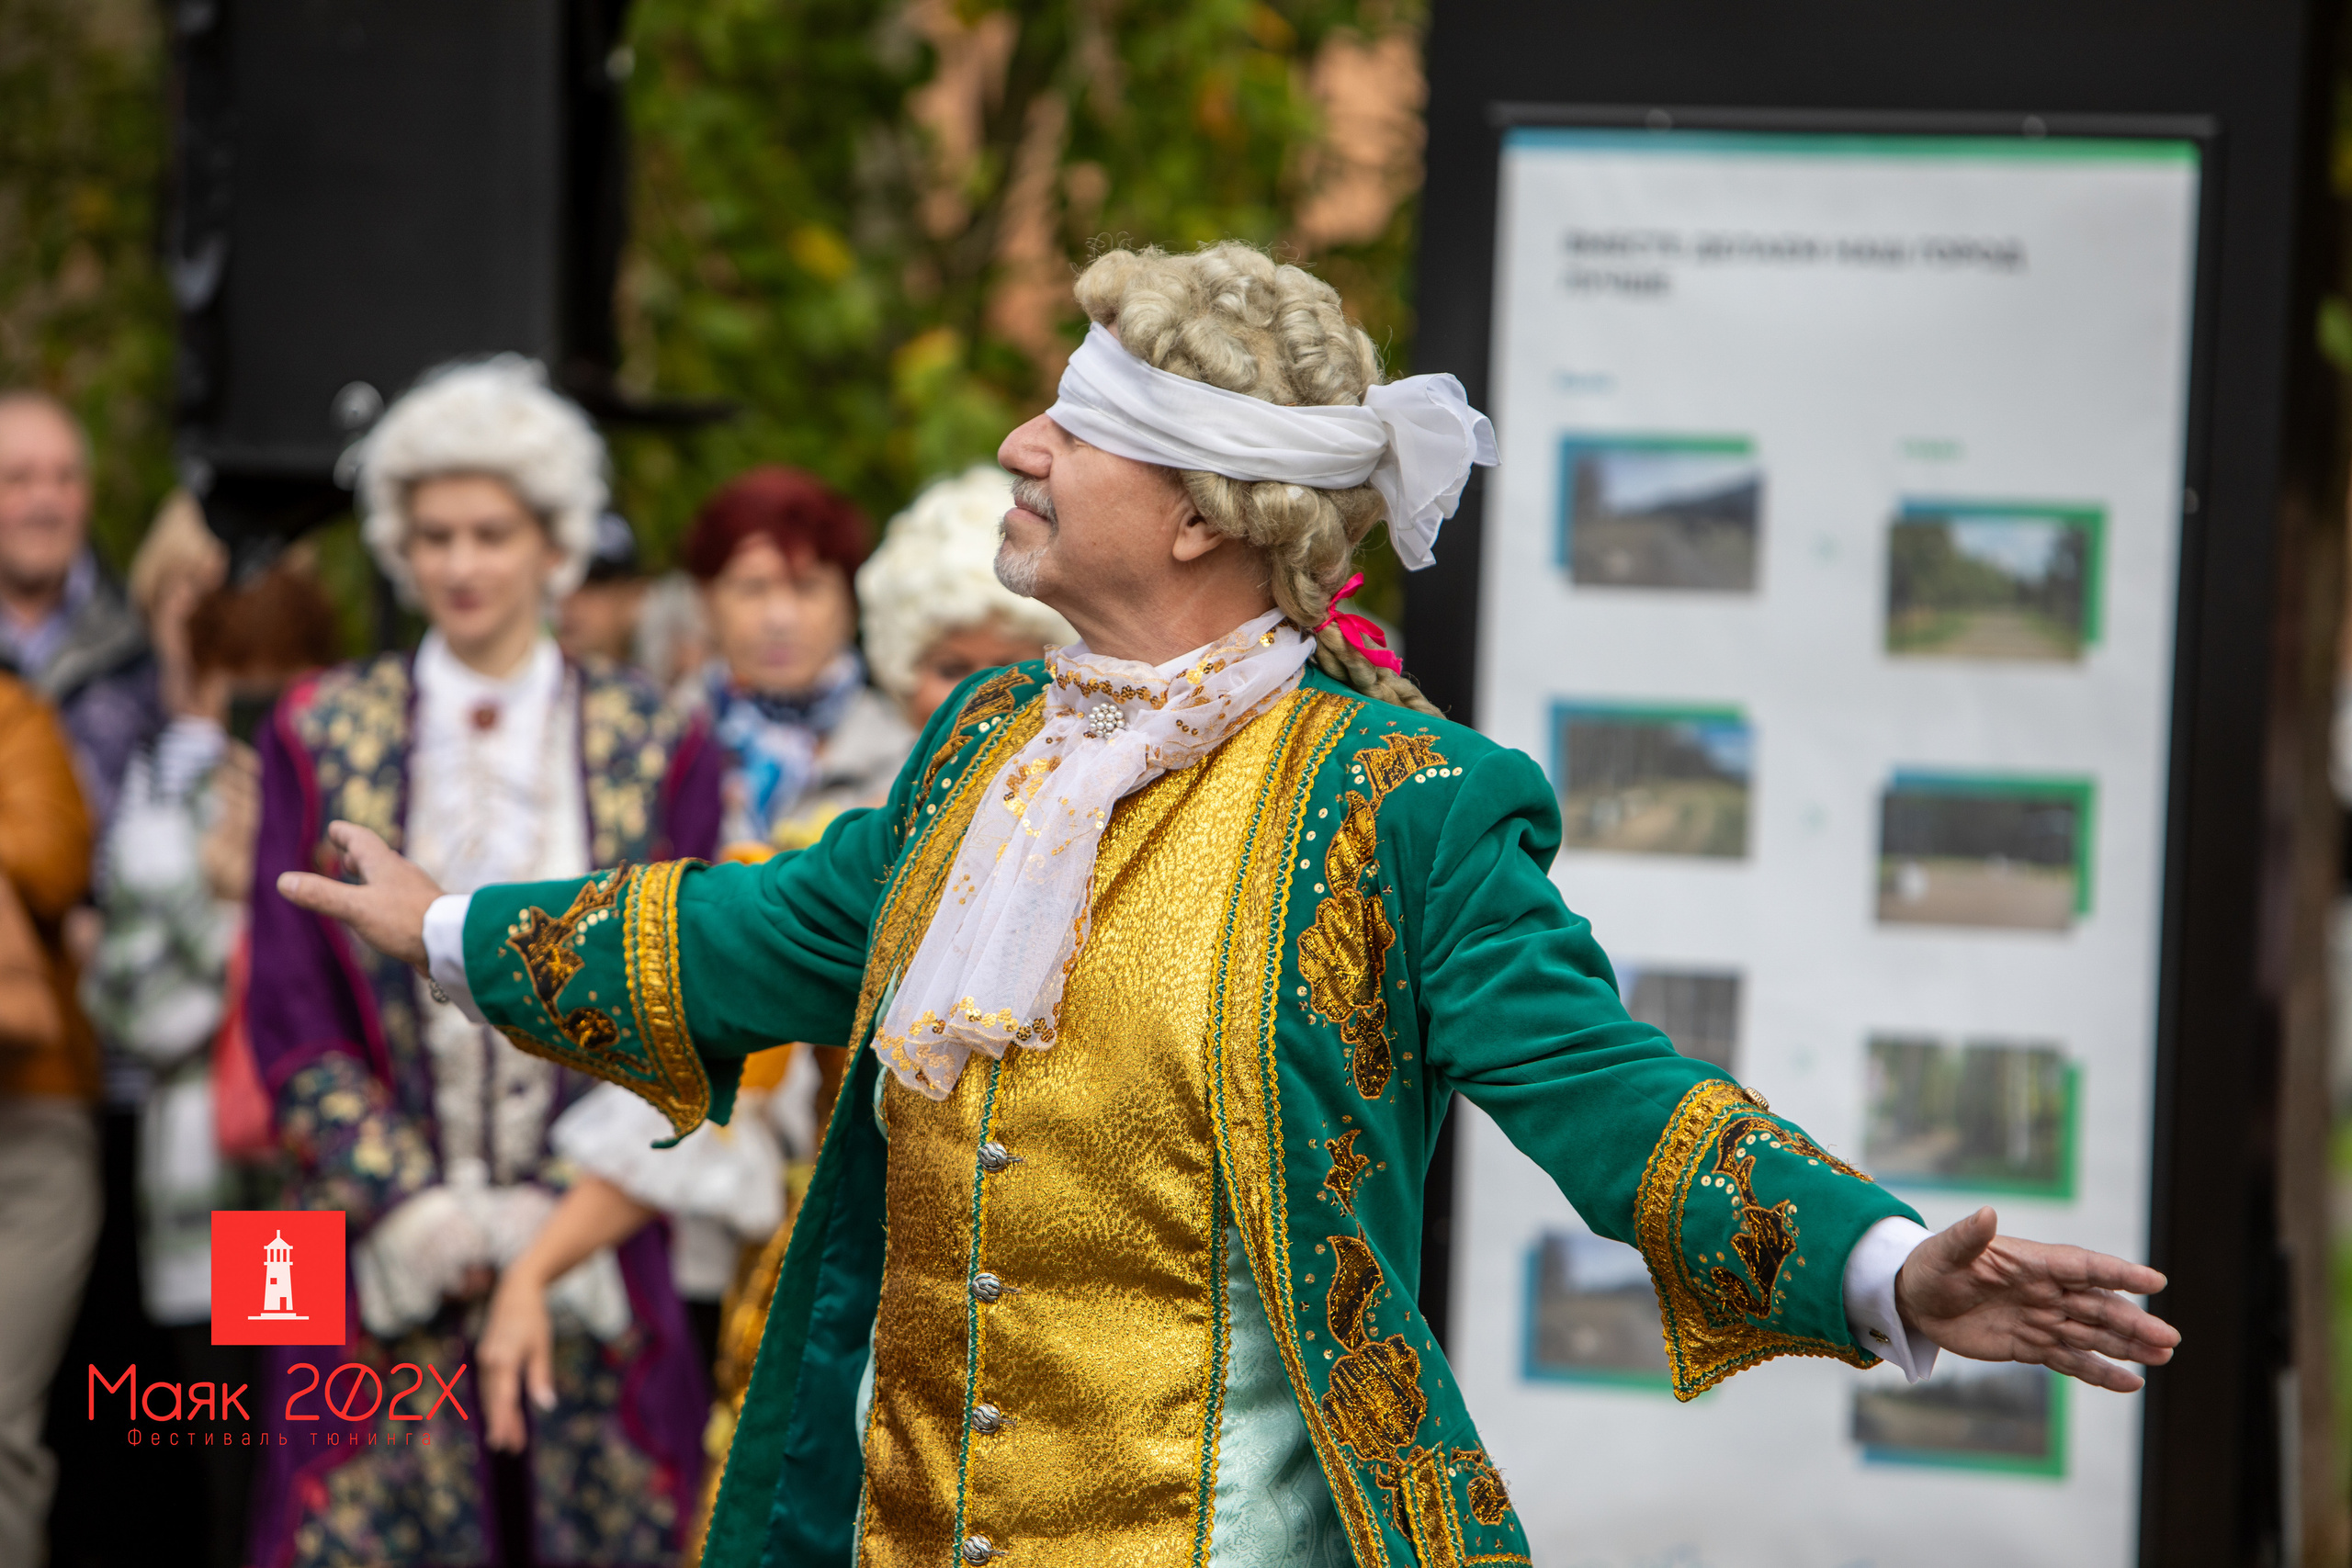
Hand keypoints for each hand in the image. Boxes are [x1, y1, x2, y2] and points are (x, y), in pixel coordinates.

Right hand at [275, 821, 440, 971]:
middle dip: (358, 855)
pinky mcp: (424, 913)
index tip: (335, 828)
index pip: (362, 840)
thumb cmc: (404, 920)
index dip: (346, 834)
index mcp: (384, 865)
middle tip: (345, 855)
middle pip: (377, 858)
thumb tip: (284, 881)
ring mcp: (415, 893)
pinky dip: (384, 898)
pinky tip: (385, 912)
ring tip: (361, 880)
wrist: (452, 942)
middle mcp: (401, 874)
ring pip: (390, 878)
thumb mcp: (356, 907)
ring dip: (373, 876)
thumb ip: (322, 895)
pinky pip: (400, 899)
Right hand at [478, 1264, 556, 1452]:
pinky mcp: (486, 1359)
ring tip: (512, 1440)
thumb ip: (540, 1376)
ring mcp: (484, 1360)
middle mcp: (489, 1361)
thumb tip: (547, 1405)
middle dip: (502, 1425)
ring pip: (490, 1396)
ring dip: (499, 1416)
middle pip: (494, 1400)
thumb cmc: (533, 1318)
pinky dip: (496, 1402)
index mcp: (503, 1358)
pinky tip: (505, 1416)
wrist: (514, 1292)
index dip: (505, 1422)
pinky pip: (490, 1387)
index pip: (503, 1398)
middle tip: (511, 1449)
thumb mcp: (542, 1346)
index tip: (506, 1443)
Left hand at [1895, 1206, 2179, 1391]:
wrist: (1912, 1299)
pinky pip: (2071, 1361)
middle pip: (2097, 1306)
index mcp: (2030, 1262)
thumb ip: (1967, 1236)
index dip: (2117, 1273)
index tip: (2155, 1281)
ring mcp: (2041, 1320)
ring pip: (2092, 1335)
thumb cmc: (1929, 1266)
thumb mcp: (1942, 1251)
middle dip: (2133, 1322)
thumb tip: (1987, 1213)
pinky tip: (2131, 1383)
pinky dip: (2100, 1372)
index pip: (2081, 1266)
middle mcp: (2044, 1291)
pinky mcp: (2030, 1347)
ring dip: (2127, 1347)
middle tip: (2170, 1339)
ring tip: (2162, 1357)